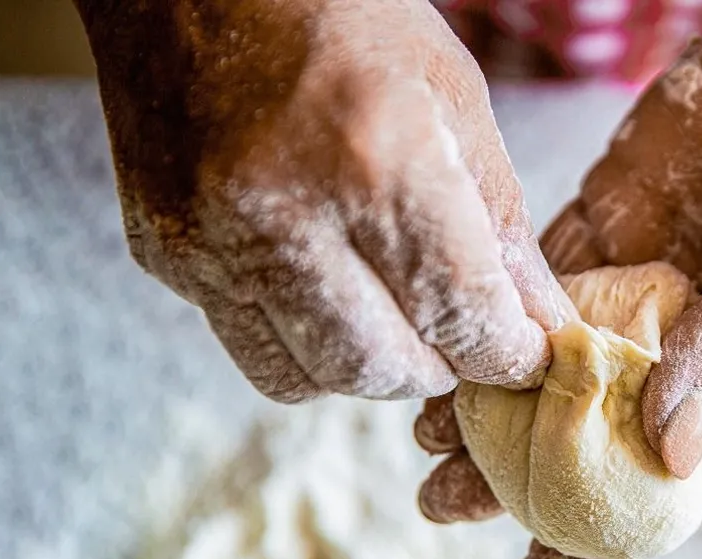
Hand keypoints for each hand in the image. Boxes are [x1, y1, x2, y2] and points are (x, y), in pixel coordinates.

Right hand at [75, 0, 572, 401]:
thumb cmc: (338, 14)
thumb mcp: (453, 96)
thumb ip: (500, 224)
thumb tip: (537, 324)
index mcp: (376, 163)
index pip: (459, 314)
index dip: (507, 353)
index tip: (526, 356)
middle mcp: (283, 216)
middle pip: (384, 369)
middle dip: (441, 367)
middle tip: (462, 334)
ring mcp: (209, 243)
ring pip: (312, 379)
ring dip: (371, 364)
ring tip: (395, 309)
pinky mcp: (165, 256)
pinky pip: (253, 346)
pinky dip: (305, 338)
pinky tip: (324, 279)